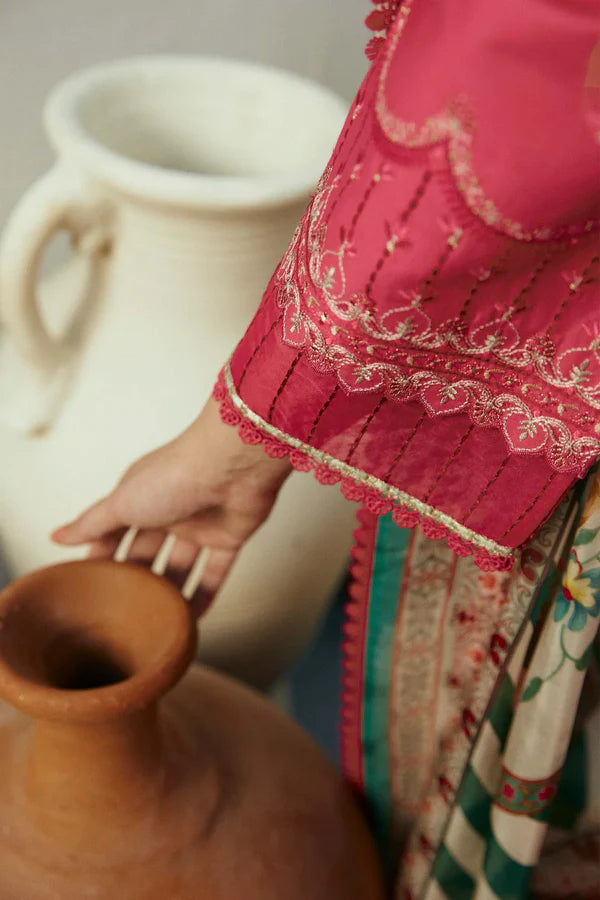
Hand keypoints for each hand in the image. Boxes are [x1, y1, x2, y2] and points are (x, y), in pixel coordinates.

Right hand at [51, 397, 291, 607]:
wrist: (232, 465)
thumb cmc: (175, 475)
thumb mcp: (122, 502)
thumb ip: (92, 523)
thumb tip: (57, 536)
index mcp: (141, 497)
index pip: (115, 533)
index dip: (103, 558)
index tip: (90, 588)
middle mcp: (169, 510)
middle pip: (148, 553)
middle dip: (136, 580)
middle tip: (122, 614)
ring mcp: (200, 524)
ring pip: (182, 566)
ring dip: (170, 593)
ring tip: (153, 624)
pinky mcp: (228, 537)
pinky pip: (216, 572)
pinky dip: (206, 595)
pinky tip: (192, 620)